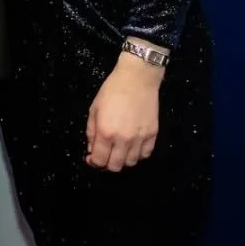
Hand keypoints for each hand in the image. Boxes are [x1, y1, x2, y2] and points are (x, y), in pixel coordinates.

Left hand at [86, 52, 162, 171]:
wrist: (137, 79)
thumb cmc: (111, 91)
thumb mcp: (94, 110)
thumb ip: (91, 133)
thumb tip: (91, 151)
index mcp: (106, 132)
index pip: (99, 161)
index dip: (94, 163)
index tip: (92, 158)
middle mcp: (124, 139)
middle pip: (116, 166)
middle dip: (107, 164)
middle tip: (105, 154)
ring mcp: (140, 138)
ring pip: (132, 163)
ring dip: (123, 159)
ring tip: (119, 150)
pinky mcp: (153, 134)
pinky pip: (146, 154)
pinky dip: (138, 154)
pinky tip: (132, 147)